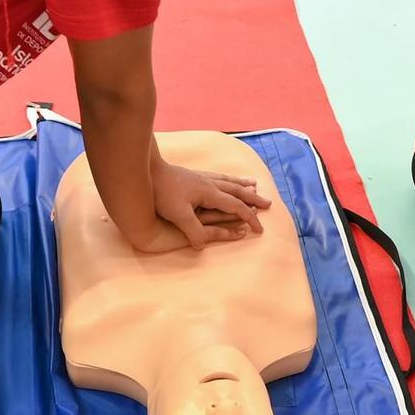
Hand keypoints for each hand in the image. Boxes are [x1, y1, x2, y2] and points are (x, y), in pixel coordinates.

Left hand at [147, 162, 269, 249]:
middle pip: (237, 191)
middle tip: (268, 203)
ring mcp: (201, 177)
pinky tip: (224, 179)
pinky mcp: (192, 175)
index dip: (249, 218)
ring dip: (243, 185)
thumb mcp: (178, 215)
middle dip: (253, 199)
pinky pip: (217, 176)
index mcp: (209, 193)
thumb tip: (202, 245)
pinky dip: (227, 179)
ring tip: (253, 184)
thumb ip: (193, 230)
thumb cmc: (161, 192)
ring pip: (228, 181)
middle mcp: (209, 183)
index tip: (259, 229)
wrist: (146, 170)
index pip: (236, 207)